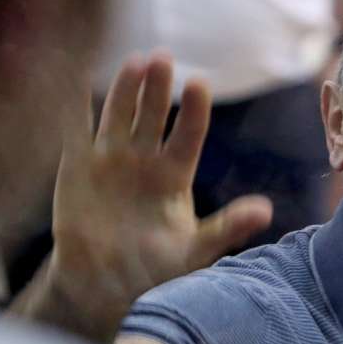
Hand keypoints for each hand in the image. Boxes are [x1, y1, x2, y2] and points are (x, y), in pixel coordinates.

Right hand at [38, 52, 271, 342]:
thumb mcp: (194, 251)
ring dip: (126, 89)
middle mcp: (146, 160)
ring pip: (120, 115)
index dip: (193, 110)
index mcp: (175, 175)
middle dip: (158, 88)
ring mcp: (112, 160)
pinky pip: (77, 132)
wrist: (105, 285)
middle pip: (154, 115)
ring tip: (135, 61)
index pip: (188, 134)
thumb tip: (266, 211)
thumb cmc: (155, 268)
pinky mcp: (79, 167)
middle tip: (163, 58)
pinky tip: (76, 82)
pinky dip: (76, 108)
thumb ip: (227, 228)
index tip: (198, 83)